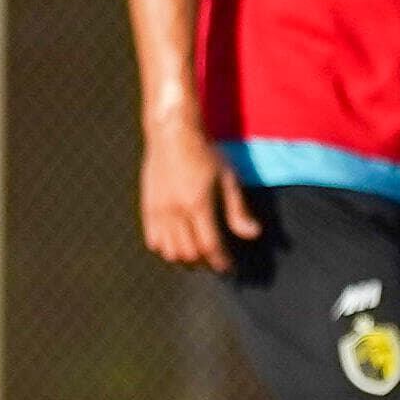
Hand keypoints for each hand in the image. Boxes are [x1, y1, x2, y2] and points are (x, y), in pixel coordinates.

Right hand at [140, 115, 259, 273]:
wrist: (172, 133)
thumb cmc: (204, 153)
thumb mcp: (227, 178)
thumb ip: (238, 209)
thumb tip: (252, 234)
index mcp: (197, 204)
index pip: (209, 246)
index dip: (220, 261)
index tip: (229, 266)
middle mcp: (175, 210)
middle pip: (188, 253)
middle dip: (205, 263)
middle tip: (216, 260)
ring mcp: (158, 210)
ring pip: (169, 251)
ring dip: (185, 259)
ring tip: (198, 255)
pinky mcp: (147, 207)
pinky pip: (153, 240)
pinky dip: (166, 249)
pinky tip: (178, 244)